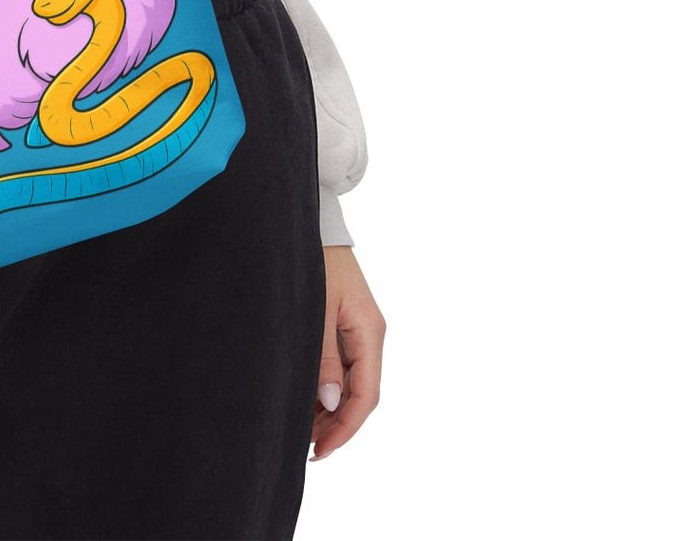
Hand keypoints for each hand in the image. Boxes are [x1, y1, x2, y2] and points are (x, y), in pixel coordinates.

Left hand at [311, 245, 383, 459]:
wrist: (313, 220)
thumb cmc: (314, 259)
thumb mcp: (316, 308)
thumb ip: (323, 356)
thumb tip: (330, 402)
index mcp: (370, 332)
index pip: (366, 395)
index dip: (345, 428)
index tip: (321, 451)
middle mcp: (370, 333)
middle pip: (360, 393)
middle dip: (336, 423)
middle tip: (306, 446)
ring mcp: (359, 328)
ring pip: (351, 381)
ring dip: (330, 407)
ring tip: (302, 428)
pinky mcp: (345, 321)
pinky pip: (342, 364)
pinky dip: (326, 385)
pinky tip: (306, 396)